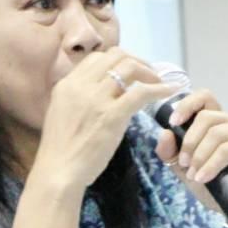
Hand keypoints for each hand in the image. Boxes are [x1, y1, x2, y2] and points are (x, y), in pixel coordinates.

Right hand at [32, 49, 178, 190]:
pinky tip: (169, 92)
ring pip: (129, 68)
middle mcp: (80, 86)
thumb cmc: (60, 150)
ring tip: (159, 83)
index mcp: (66, 85)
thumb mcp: (61, 113)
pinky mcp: (112, 114)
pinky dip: (159, 89)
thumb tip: (101, 92)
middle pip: (115, 55)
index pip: (97, 58)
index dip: (118, 61)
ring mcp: (96, 99)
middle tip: (149, 75)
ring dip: (149, 72)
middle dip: (136, 61)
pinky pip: (141, 92)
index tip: (130, 73)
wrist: (57, 171)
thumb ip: (78, 98)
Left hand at [153, 89, 227, 213]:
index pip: (205, 97)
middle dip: (189, 142)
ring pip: (216, 133)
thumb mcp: (187, 169)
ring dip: (199, 157)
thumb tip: (164, 133)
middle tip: (185, 164)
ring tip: (195, 175)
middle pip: (206, 118)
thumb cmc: (217, 185)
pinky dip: (211, 164)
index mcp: (220, 120)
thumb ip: (172, 152)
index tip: (173, 122)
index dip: (187, 105)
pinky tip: (204, 177)